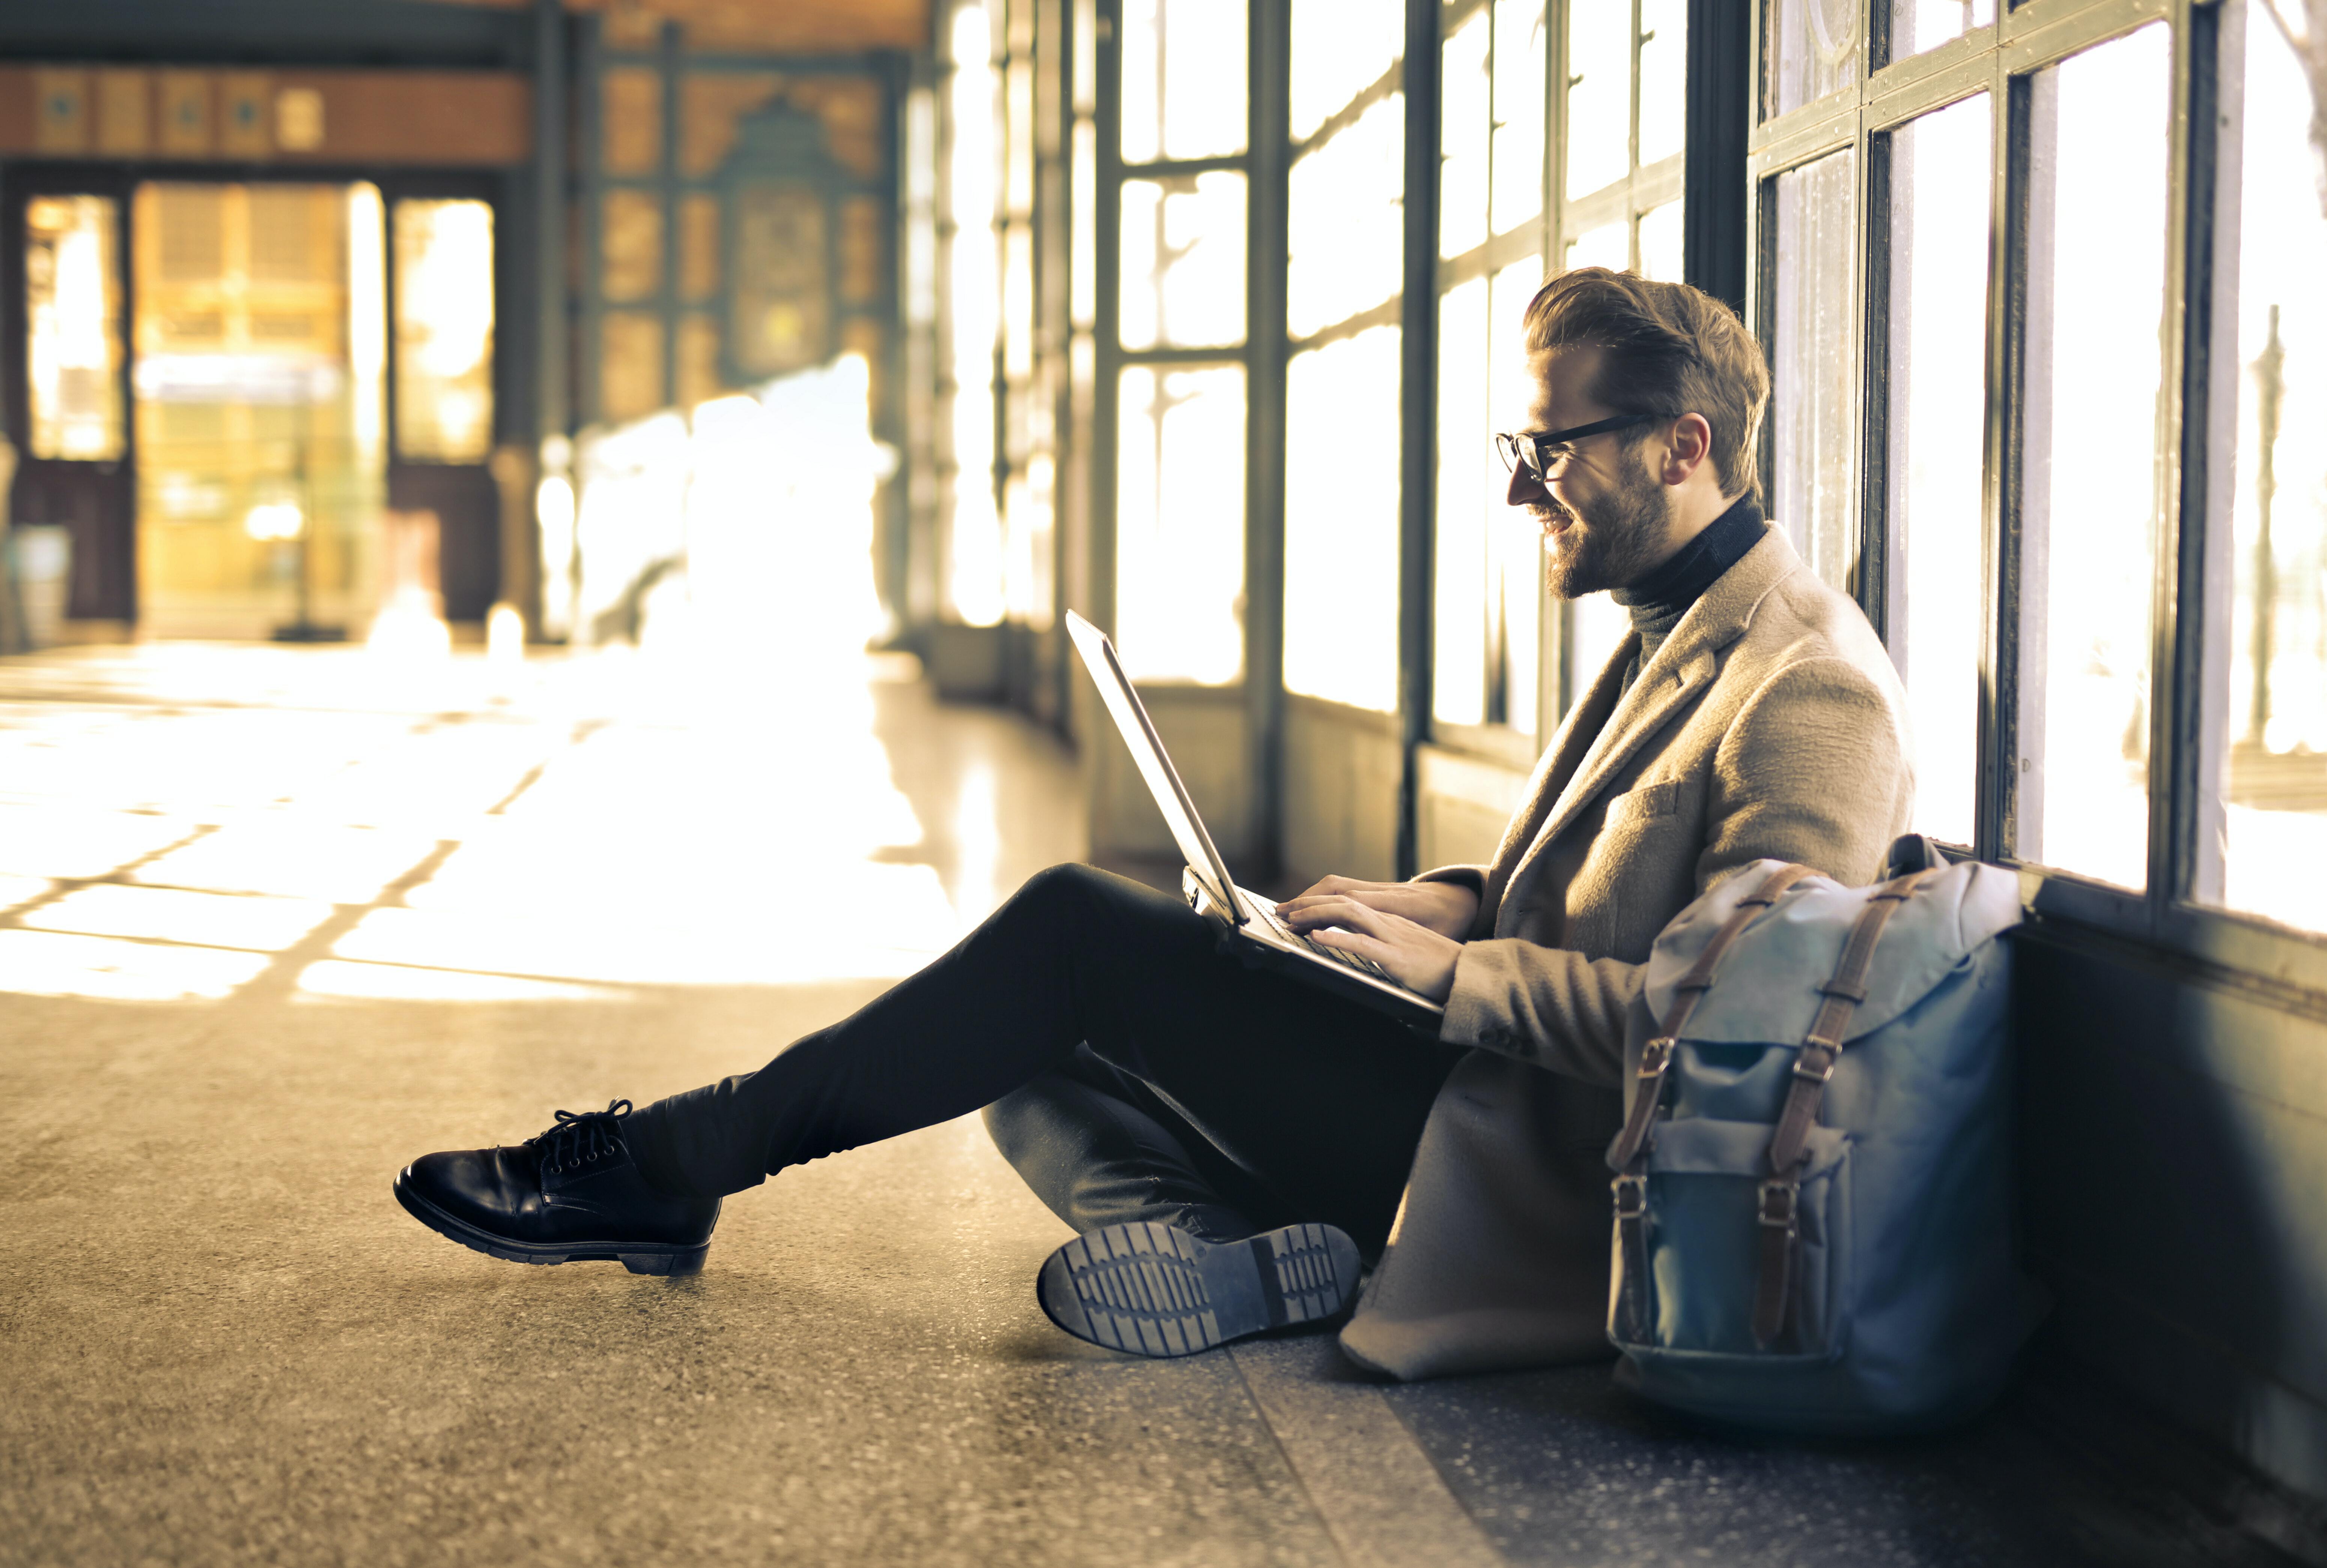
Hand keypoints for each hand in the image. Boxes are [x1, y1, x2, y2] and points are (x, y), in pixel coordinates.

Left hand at [1274, 880, 1473, 1004]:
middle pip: (1342, 902)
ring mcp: (1393, 937)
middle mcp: (1388, 923)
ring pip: (1348, 914)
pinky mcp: (1397, 957)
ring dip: (1316, 914)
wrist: (1470, 976)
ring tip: (1292, 918)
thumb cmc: (1439, 968)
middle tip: (1282, 910)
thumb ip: (1383, 944)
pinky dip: (1335, 937)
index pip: (1348, 903)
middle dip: (1309, 903)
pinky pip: (1361, 942)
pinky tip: (1316, 937)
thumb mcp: (1405, 949)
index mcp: (1389, 921)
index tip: (1294, 909)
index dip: (1319, 903)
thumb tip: (1358, 946)